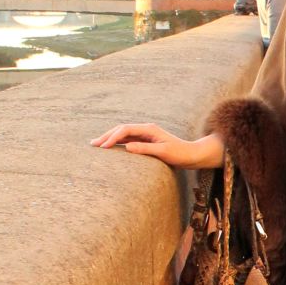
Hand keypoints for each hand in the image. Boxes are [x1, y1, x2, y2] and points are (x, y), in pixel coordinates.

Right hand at [89, 124, 223, 168]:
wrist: (192, 155)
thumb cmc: (180, 154)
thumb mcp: (163, 152)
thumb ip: (145, 149)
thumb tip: (127, 147)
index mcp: (149, 129)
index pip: (125, 129)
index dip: (113, 137)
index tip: (103, 146)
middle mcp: (146, 129)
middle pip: (121, 129)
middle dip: (107, 136)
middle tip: (93, 144)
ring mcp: (146, 135)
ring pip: (123, 134)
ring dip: (110, 138)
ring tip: (97, 145)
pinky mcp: (146, 141)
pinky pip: (128, 140)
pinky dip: (117, 143)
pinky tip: (110, 148)